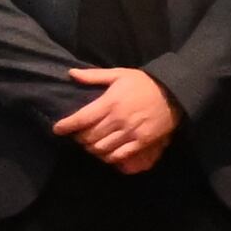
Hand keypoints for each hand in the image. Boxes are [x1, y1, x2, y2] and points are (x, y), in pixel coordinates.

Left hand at [51, 64, 182, 168]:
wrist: (173, 93)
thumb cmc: (144, 83)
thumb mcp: (119, 74)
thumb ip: (94, 76)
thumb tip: (71, 73)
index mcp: (110, 103)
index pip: (81, 118)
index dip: (66, 126)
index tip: (57, 129)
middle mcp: (118, 119)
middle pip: (89, 136)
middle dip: (79, 138)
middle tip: (77, 136)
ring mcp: (130, 132)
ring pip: (101, 148)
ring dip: (91, 148)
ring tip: (90, 144)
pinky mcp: (142, 141)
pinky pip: (119, 155)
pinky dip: (108, 157)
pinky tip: (106, 153)